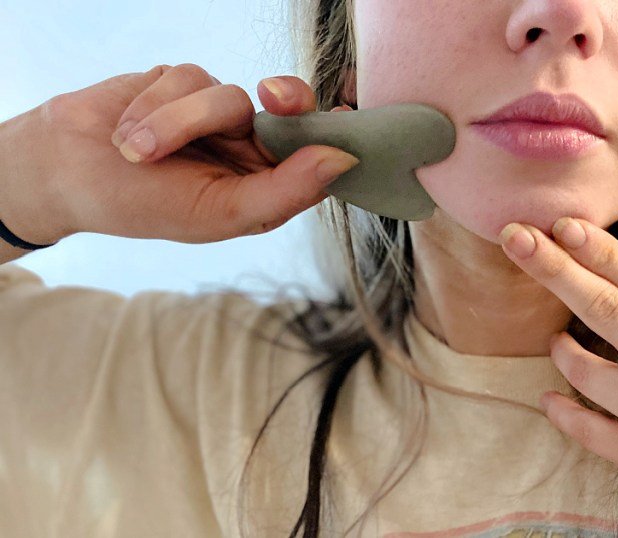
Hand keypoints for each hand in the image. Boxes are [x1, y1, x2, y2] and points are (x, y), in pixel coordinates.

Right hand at [1, 64, 356, 245]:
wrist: (67, 174)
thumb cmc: (145, 206)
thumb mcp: (219, 213)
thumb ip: (285, 190)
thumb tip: (342, 159)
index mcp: (269, 183)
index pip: (319, 154)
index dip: (335, 134)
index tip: (343, 121)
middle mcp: (251, 145)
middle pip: (293, 110)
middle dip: (287, 101)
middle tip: (274, 98)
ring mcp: (218, 112)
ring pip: (229, 95)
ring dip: (179, 122)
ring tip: (139, 152)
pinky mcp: (184, 83)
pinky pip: (188, 77)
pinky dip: (154, 105)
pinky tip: (128, 131)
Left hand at [498, 218, 617, 537]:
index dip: (600, 248)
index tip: (563, 223)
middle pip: (603, 308)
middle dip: (553, 268)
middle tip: (514, 238)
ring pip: (585, 368)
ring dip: (561, 348)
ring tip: (555, 337)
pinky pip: (587, 430)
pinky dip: (563, 411)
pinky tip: (551, 398)